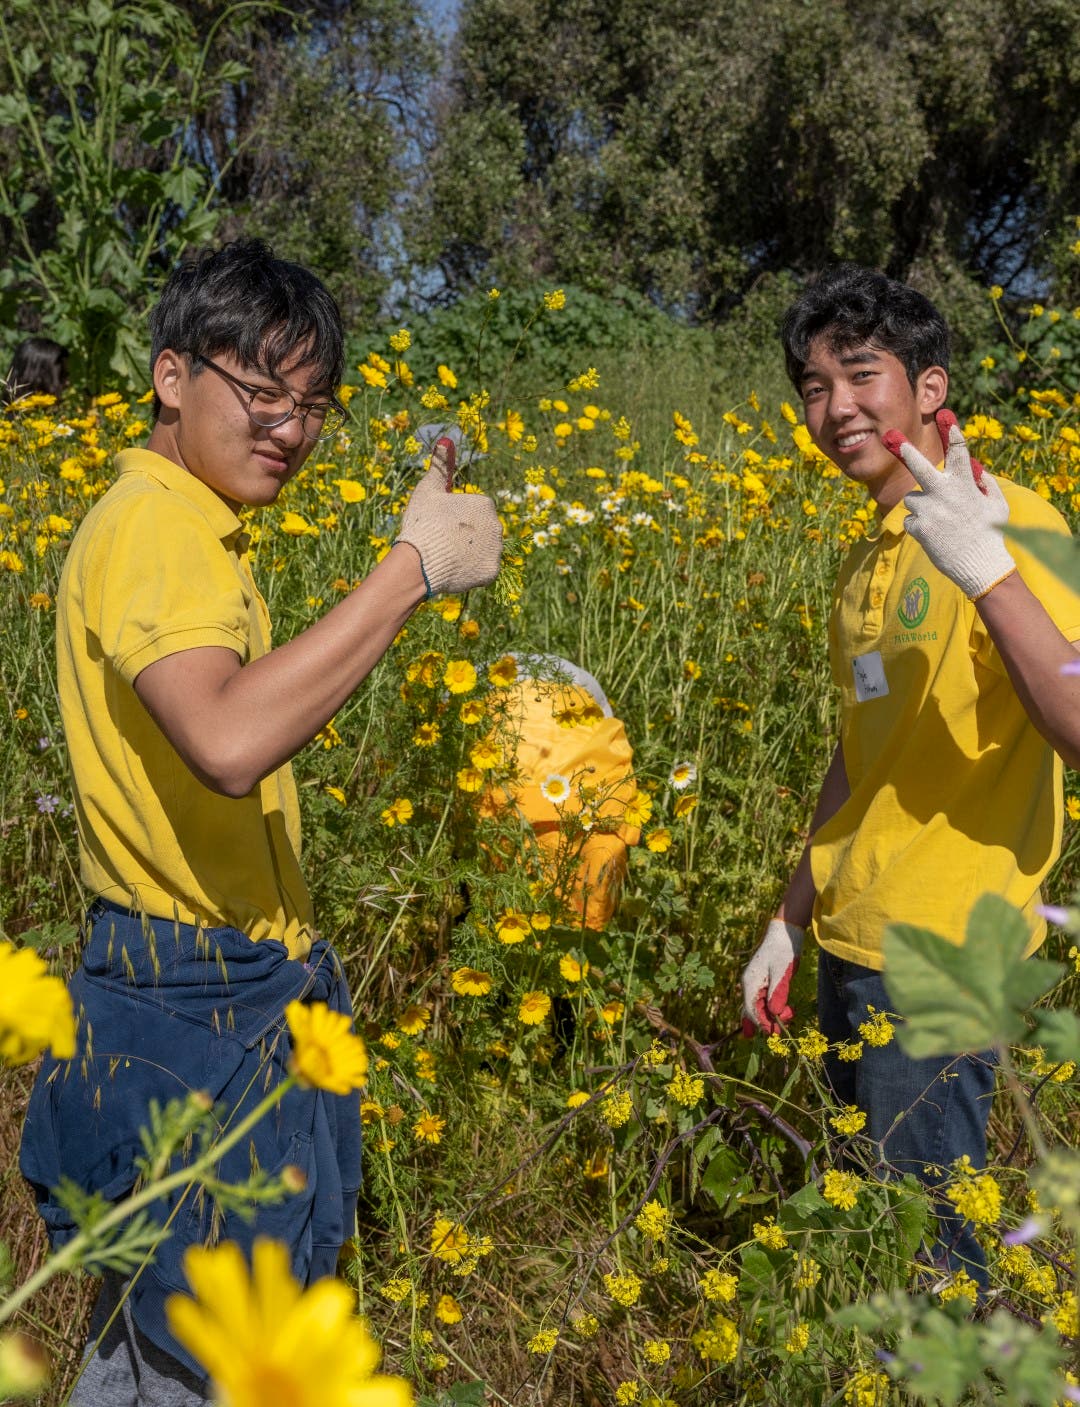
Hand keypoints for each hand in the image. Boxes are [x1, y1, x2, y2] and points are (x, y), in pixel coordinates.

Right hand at [397, 439, 502, 596]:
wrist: (419, 562)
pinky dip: (472, 570)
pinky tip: (455, 568)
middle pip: (482, 530)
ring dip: (470, 553)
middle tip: (444, 541)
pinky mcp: (492, 571)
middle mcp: (497, 525)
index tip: (442, 524)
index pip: (474, 511)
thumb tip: (446, 439)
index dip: (456, 518)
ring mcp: (496, 550)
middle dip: (466, 535)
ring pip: (483, 550)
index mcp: (485, 504)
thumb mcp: (429, 490)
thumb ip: (441, 465)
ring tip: (449, 556)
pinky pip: (483, 569)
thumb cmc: (423, 522)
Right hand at [740, 919, 803, 1036]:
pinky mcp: (762, 980)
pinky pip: (762, 999)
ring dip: (770, 1014)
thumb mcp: (783, 972)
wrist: (784, 931)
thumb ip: (777, 993)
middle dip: (765, 1021)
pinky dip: (770, 1007)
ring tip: (788, 1015)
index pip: (751, 1010)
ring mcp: (754, 982)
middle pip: (752, 1010)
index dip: (762, 1024)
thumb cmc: (784, 950)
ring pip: (757, 1006)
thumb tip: (773, 1014)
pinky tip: (779, 1012)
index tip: (776, 1033)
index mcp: (750, 982)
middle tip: (783, 1027)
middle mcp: (749, 984)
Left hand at [882, 409, 1014, 599]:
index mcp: (965, 484)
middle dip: (906, 451)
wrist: (981, 566)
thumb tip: (976, 470)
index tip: (946, 417)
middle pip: (919, 467)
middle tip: (892, 437)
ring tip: (940, 522)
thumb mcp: (997, 504)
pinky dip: (919, 526)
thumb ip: (986, 484)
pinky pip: (910, 519)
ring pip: (911, 498)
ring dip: (920, 506)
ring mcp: (930, 511)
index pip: (958, 453)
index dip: (953, 434)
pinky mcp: (919, 528)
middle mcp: (945, 493)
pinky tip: (935, 535)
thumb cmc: (992, 533)